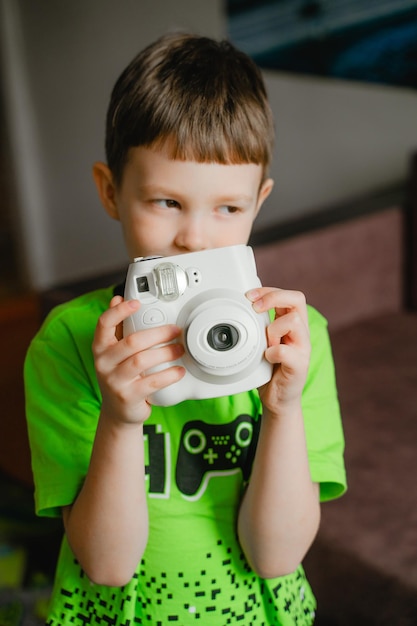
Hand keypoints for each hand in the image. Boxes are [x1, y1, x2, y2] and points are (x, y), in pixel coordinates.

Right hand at [92, 296, 184, 424]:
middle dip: (158, 334)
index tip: (136, 302)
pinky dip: (169, 375)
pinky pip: (152, 383)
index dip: (119, 311)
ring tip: (180, 349)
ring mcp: (114, 381)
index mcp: (100, 347)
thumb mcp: (114, 351)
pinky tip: (179, 370)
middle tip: (176, 330)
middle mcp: (104, 363)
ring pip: (142, 361)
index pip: (104, 324)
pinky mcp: (128, 397)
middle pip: (132, 342)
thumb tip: (117, 299)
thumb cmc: (120, 375)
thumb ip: (117, 327)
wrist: (118, 411)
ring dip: (165, 353)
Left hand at [247, 287, 310, 413]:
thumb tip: (243, 306)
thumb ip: (259, 324)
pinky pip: (285, 351)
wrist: (278, 398)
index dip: (269, 291)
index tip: (249, 296)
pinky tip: (267, 359)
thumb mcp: (262, 340)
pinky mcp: (299, 365)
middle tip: (255, 308)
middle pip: (297, 299)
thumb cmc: (269, 368)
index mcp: (292, 323)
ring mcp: (303, 348)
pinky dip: (272, 353)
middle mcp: (301, 332)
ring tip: (265, 344)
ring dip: (272, 329)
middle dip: (272, 298)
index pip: (289, 295)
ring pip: (293, 321)